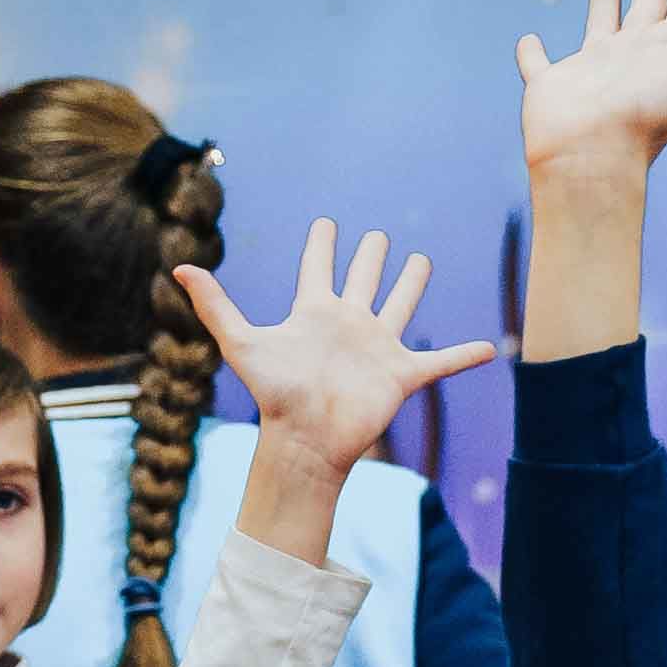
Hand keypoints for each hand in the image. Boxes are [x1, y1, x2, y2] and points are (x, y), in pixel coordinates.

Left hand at [179, 220, 495, 492]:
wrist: (304, 442)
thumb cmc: (274, 395)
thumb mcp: (241, 342)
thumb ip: (214, 305)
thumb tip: (177, 267)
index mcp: (314, 312)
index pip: (319, 267)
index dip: (322, 243)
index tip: (326, 224)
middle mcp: (348, 324)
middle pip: (364, 279)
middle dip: (372, 257)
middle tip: (377, 237)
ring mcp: (377, 348)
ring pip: (401, 306)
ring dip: (411, 285)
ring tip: (422, 262)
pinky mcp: (401, 374)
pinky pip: (440, 363)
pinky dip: (464, 356)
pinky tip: (488, 349)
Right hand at [516, 0, 666, 190]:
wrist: (591, 161)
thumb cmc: (645, 121)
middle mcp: (632, 57)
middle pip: (648, 9)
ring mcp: (591, 70)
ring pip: (600, 27)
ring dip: (604, 8)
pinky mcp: (551, 84)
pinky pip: (539, 63)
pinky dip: (532, 53)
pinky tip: (530, 41)